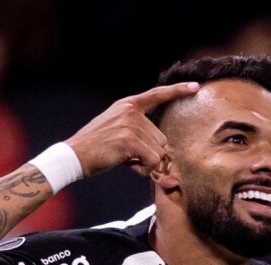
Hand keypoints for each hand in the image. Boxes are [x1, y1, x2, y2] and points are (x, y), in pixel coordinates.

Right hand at [65, 81, 199, 178]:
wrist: (74, 155)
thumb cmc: (96, 148)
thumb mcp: (116, 129)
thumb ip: (137, 131)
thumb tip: (162, 152)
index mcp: (128, 105)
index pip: (157, 95)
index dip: (177, 91)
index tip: (195, 87)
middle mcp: (131, 111)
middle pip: (161, 138)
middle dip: (150, 153)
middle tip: (128, 156)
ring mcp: (131, 124)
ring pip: (158, 151)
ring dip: (145, 163)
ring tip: (124, 159)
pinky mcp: (130, 140)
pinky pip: (152, 161)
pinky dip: (143, 170)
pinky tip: (127, 165)